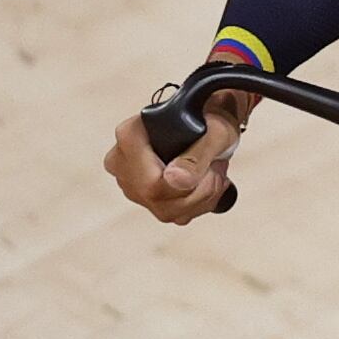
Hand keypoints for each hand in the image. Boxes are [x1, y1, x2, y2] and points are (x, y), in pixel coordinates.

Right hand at [106, 91, 247, 223]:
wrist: (211, 125)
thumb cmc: (212, 122)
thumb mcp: (216, 134)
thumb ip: (197, 156)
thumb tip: (176, 181)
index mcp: (130, 137)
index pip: (151, 181)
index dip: (187, 183)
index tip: (210, 167)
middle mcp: (122, 162)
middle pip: (158, 199)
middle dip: (200, 190)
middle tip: (216, 168)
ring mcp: (130, 182)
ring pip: (168, 211)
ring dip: (203, 196)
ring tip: (213, 172)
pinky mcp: (144, 198)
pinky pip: (174, 215)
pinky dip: (199, 204)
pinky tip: (205, 183)